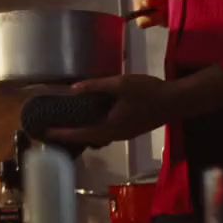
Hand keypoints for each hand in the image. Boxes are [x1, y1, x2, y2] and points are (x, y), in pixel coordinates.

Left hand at [43, 74, 171, 148]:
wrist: (177, 101)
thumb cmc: (148, 92)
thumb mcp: (120, 84)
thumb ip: (95, 86)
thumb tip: (73, 89)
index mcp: (111, 128)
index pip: (81, 134)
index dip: (62, 133)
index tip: (46, 133)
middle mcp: (115, 135)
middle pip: (87, 138)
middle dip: (70, 135)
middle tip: (52, 128)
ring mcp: (124, 134)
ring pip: (97, 135)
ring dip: (82, 131)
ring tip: (67, 122)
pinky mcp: (130, 129)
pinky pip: (106, 131)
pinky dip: (93, 126)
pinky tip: (89, 115)